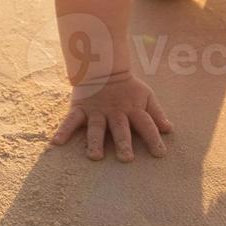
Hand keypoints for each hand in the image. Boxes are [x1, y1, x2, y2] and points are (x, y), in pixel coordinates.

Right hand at [50, 70, 172, 161]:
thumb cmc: (128, 88)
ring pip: (96, 128)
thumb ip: (156, 113)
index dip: (154, 138)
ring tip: (95, 157)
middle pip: (120, 128)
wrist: (103, 67)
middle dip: (123, 142)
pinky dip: (63, 130)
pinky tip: (56, 143)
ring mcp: (97, 111)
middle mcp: (115, 112)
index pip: (146, 124)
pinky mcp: (81, 109)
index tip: (160, 154)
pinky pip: (71, 120)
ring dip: (95, 142)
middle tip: (126, 158)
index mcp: (133, 109)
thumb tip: (169, 129)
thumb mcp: (145, 96)